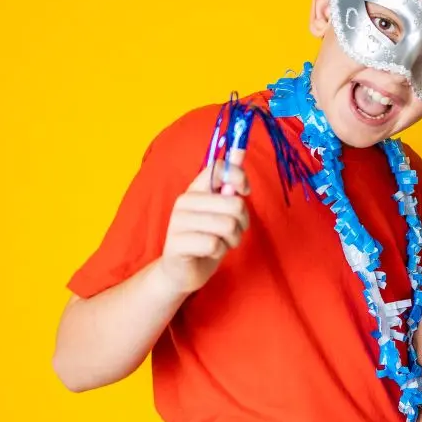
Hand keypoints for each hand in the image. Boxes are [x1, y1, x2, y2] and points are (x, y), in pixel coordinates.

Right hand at [159, 150, 250, 293]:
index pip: (219, 168)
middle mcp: (184, 201)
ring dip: (233, 238)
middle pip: (234, 203)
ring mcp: (177, 222)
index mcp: (196, 189)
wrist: (183, 271)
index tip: (245, 191)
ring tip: (222, 242)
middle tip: (232, 230)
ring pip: (227, 225)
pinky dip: (220, 251)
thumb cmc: (207, 238)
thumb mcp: (222, 210)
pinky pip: (215, 244)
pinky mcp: (176, 244)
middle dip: (242, 221)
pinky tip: (210, 252)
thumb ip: (229, 183)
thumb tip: (239, 150)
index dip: (239, 177)